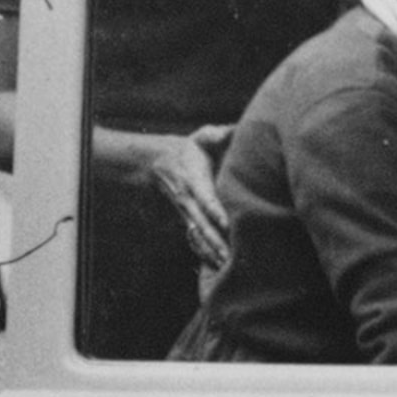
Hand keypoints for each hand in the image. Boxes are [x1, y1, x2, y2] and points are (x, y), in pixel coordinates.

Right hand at [142, 128, 234, 272]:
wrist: (160, 163)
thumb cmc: (190, 150)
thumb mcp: (202, 137)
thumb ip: (216, 135)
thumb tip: (235, 129)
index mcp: (195, 179)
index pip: (205, 197)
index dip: (214, 209)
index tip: (225, 222)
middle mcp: (189, 200)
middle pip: (202, 223)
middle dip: (216, 240)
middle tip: (230, 256)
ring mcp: (188, 213)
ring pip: (199, 236)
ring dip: (212, 251)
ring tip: (226, 267)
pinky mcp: (189, 220)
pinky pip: (196, 240)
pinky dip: (205, 253)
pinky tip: (217, 267)